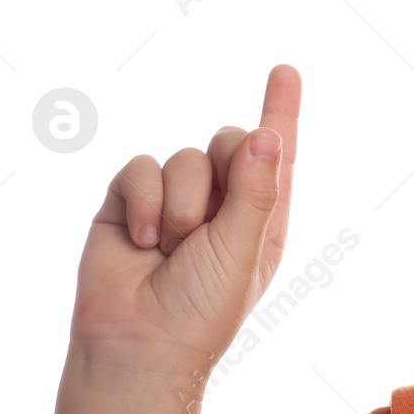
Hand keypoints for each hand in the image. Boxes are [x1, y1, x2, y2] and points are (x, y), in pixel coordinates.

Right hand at [69, 63, 300, 380]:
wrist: (137, 343)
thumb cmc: (201, 308)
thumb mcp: (242, 249)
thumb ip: (254, 190)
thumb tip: (265, 133)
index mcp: (260, 217)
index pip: (275, 154)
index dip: (280, 110)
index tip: (285, 70)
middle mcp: (221, 203)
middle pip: (231, 141)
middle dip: (223, 173)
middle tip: (208, 226)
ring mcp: (173, 200)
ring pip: (185, 156)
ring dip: (180, 205)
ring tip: (170, 250)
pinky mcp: (129, 200)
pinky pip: (141, 167)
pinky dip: (143, 203)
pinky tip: (141, 243)